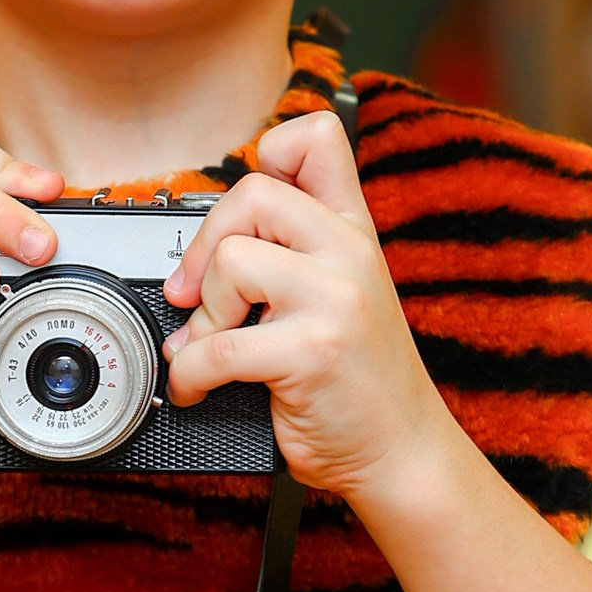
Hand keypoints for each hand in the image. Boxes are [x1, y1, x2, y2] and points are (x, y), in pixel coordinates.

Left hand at [162, 110, 453, 506]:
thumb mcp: (341, 296)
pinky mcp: (312, 351)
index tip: (242, 216)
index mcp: (354, 231)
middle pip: (252, 192)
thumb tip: (197, 251)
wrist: (401, 453)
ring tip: (213, 346)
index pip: (315, 138)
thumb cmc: (359, 381)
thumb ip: (291, 256)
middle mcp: (350, 253)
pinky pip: (216, 344)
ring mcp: (336, 300)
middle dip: (206, 248)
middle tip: (196, 296)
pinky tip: (199, 387)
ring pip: (231, 261)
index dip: (264, 156)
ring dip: (201, 315)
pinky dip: (189, 374)